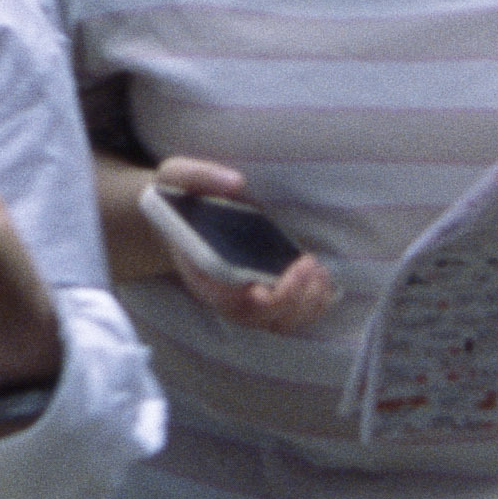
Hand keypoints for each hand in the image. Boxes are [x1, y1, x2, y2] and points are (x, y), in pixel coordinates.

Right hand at [145, 158, 337, 333]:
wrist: (174, 211)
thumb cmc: (175, 195)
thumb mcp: (175, 175)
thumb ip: (199, 175)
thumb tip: (236, 182)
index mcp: (199, 270)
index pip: (230, 303)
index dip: (261, 299)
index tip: (288, 270)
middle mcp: (220, 292)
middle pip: (259, 318)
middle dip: (292, 298)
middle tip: (310, 263)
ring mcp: (241, 295)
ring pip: (277, 323)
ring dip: (306, 305)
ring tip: (320, 272)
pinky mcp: (260, 290)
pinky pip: (288, 315)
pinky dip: (311, 305)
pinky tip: (323, 280)